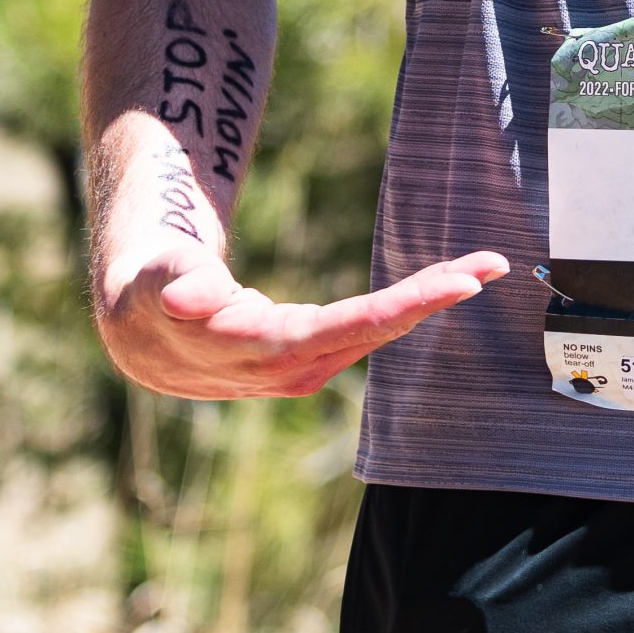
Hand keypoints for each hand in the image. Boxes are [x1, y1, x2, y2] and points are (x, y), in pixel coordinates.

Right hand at [97, 240, 509, 399]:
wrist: (142, 329)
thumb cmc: (152, 290)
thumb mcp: (158, 279)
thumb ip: (178, 285)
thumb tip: (187, 298)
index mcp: (261, 350)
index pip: (348, 327)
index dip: (404, 306)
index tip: (458, 285)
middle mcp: (292, 368)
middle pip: (376, 330)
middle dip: (434, 297)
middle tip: (491, 264)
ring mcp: (303, 367)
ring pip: (377, 331)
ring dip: (428, 300)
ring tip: (482, 266)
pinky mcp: (308, 356)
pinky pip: (367, 328)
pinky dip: (406, 306)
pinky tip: (443, 285)